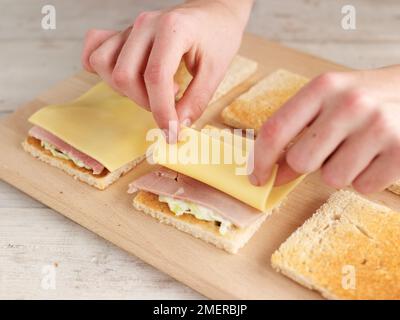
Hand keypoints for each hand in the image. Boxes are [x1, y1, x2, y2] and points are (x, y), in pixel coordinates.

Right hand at [81, 0, 252, 141]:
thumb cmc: (217, 37)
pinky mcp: (123, 35)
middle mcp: (145, 25)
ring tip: (153, 89)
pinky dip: (102, 70)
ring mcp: (130, 28)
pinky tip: (125, 78)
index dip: (161, 111)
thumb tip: (177, 126)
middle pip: (124, 75)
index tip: (171, 132)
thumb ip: (196, 100)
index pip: (155, 77)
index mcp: (172, 29)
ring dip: (126, 89)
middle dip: (145, 102)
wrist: (214, 12)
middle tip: (169, 105)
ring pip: (104, 65)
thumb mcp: (215, 70)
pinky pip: (95, 51)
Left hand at [250, 66, 399, 192]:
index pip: (275, 129)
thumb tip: (273, 171)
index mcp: (324, 87)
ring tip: (360, 148)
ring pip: (333, 178)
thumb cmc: (368, 98)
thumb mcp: (330, 100)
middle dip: (309, 165)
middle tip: (330, 149)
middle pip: (301, 161)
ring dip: (341, 171)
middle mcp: (350, 104)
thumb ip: (299, 130)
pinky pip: (363, 186)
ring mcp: (379, 127)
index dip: (260, 160)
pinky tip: (378, 156)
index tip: (257, 177)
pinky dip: (367, 178)